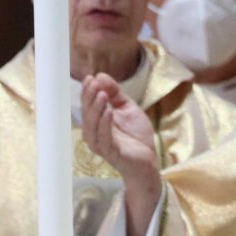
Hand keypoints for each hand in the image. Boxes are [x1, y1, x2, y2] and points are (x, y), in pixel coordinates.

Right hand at [82, 74, 161, 235]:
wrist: (148, 159)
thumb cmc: (135, 135)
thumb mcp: (127, 109)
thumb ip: (116, 94)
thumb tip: (101, 75)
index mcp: (96, 123)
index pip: (88, 105)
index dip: (87, 92)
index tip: (90, 77)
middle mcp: (94, 134)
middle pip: (87, 114)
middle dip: (90, 98)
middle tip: (94, 83)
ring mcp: (101, 145)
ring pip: (93, 126)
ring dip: (96, 109)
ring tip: (102, 95)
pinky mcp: (111, 153)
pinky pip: (104, 138)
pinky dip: (105, 124)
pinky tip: (110, 112)